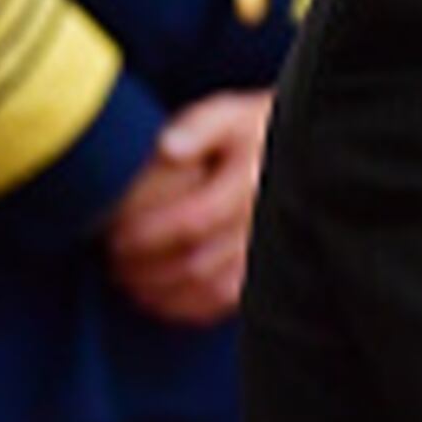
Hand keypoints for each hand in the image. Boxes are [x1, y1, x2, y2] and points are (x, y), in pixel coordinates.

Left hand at [106, 91, 269, 325]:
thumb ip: (199, 127)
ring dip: (166, 293)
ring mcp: (270, 250)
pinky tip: (166, 303)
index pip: (193, 220)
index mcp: (251, 183)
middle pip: (198, 262)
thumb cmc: (257, 131)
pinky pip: (230, 299)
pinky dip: (194, 307)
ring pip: (212, 287)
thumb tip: (169, 147)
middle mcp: (264, 223)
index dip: (149, 235)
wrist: (308, 153)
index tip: (115, 239)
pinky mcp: (271, 269)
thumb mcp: (230, 115)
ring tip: (133, 287)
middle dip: (147, 270)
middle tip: (114, 266)